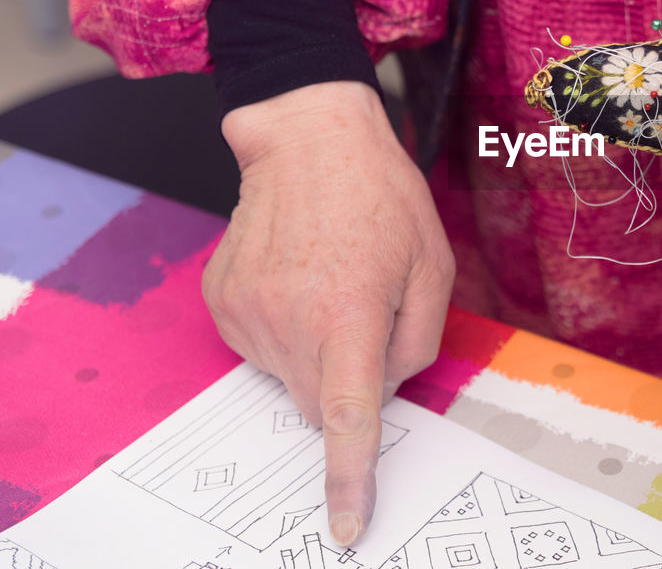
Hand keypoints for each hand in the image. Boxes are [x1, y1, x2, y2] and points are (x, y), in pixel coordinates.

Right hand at [203, 81, 453, 545]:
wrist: (308, 140)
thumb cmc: (380, 198)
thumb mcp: (433, 267)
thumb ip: (418, 343)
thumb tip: (385, 390)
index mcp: (347, 313)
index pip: (347, 418)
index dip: (347, 479)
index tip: (343, 528)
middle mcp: (288, 320)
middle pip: (321, 406)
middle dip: (349, 386)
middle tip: (367, 321)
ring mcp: (246, 311)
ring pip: (291, 378)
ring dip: (317, 353)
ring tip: (332, 283)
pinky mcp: (222, 300)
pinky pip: (262, 347)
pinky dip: (288, 331)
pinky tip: (301, 279)